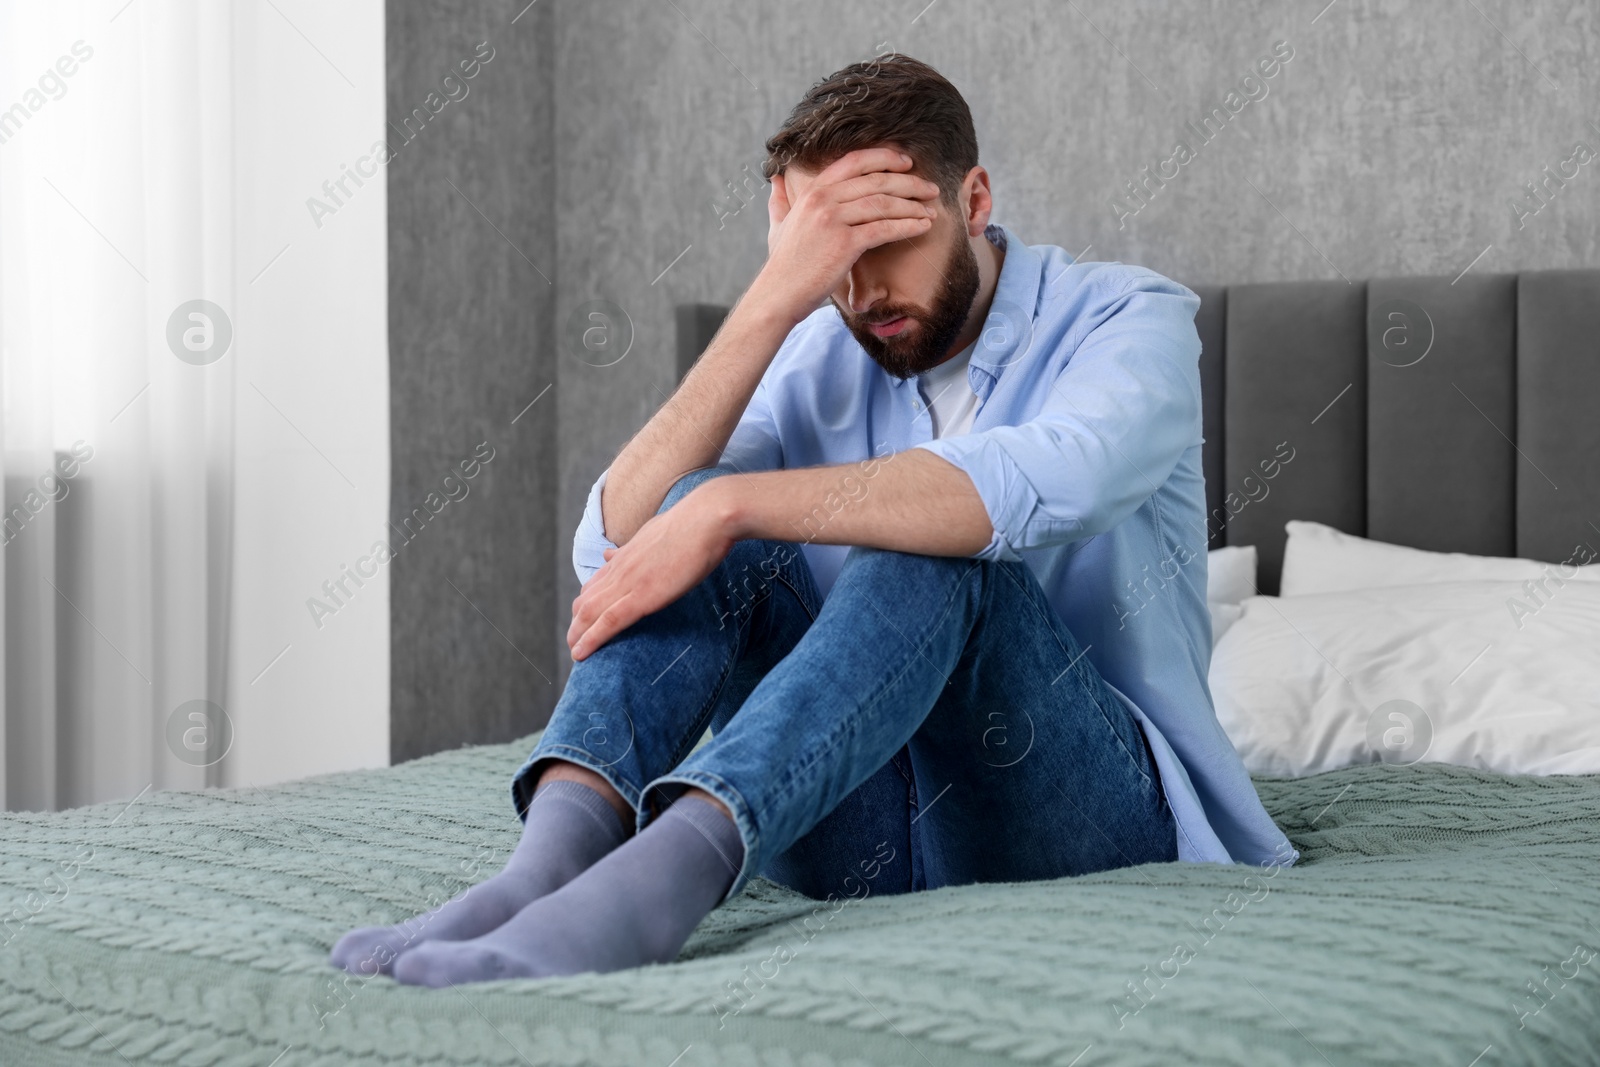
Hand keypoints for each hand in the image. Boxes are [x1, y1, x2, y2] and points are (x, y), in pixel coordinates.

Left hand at [567, 483, 737, 660]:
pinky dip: (591, 639)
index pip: (594, 585)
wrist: (707, 519)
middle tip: (575, 643)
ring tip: (574, 655)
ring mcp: (629, 582)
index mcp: (625, 556)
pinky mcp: (642, 596)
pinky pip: (609, 621)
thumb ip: (630, 549)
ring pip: (589, 613)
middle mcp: (620, 569)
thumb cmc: (692, 525)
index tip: (582, 621)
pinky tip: (581, 654)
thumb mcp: (653, 534)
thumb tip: (610, 554)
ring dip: (577, 636)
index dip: (584, 605)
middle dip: (576, 625)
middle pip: (585, 601)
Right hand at [755, 147, 939, 324]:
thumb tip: (776, 180)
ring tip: (931, 210)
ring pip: (884, 203)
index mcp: (813, 191)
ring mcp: (833, 220)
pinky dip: (907, 226)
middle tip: (930, 189)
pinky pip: (884, 228)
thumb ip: (780, 200)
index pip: (855, 161)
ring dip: (913, 205)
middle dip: (909, 183)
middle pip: (876, 181)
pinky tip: (923, 226)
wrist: (779, 294)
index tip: (907, 163)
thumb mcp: (778, 224)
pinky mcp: (845, 244)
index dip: (885, 158)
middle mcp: (823, 199)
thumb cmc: (783, 264)